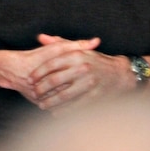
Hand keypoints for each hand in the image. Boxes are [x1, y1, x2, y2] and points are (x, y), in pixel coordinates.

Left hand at [23, 34, 137, 109]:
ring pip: (64, 95)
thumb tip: (40, 38)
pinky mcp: (95, 96)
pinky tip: (55, 112)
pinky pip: (75, 105)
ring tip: (41, 105)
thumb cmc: (95, 60)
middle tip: (33, 93)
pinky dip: (64, 110)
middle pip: (55, 80)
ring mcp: (89, 83)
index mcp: (76, 55)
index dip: (38, 73)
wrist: (119, 74)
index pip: (51, 64)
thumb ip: (59, 44)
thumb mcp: (78, 49)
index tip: (29, 79)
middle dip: (41, 88)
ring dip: (50, 102)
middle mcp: (82, 68)